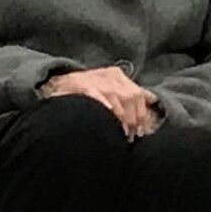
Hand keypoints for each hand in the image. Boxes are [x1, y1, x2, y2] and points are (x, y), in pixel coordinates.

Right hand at [43, 65, 158, 136]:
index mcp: (117, 75)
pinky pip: (98, 96)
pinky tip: (108, 119)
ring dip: (122, 118)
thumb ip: (131, 93)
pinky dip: (105, 107)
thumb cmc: (87, 89)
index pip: (138, 94)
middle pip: (130, 96)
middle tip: (131, 136)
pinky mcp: (83, 85)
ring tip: (122, 134)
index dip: (142, 114)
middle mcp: (109, 75)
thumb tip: (153, 98)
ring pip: (117, 98)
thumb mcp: (111, 86)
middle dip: (134, 118)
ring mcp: (96, 79)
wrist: (57, 83)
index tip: (142, 131)